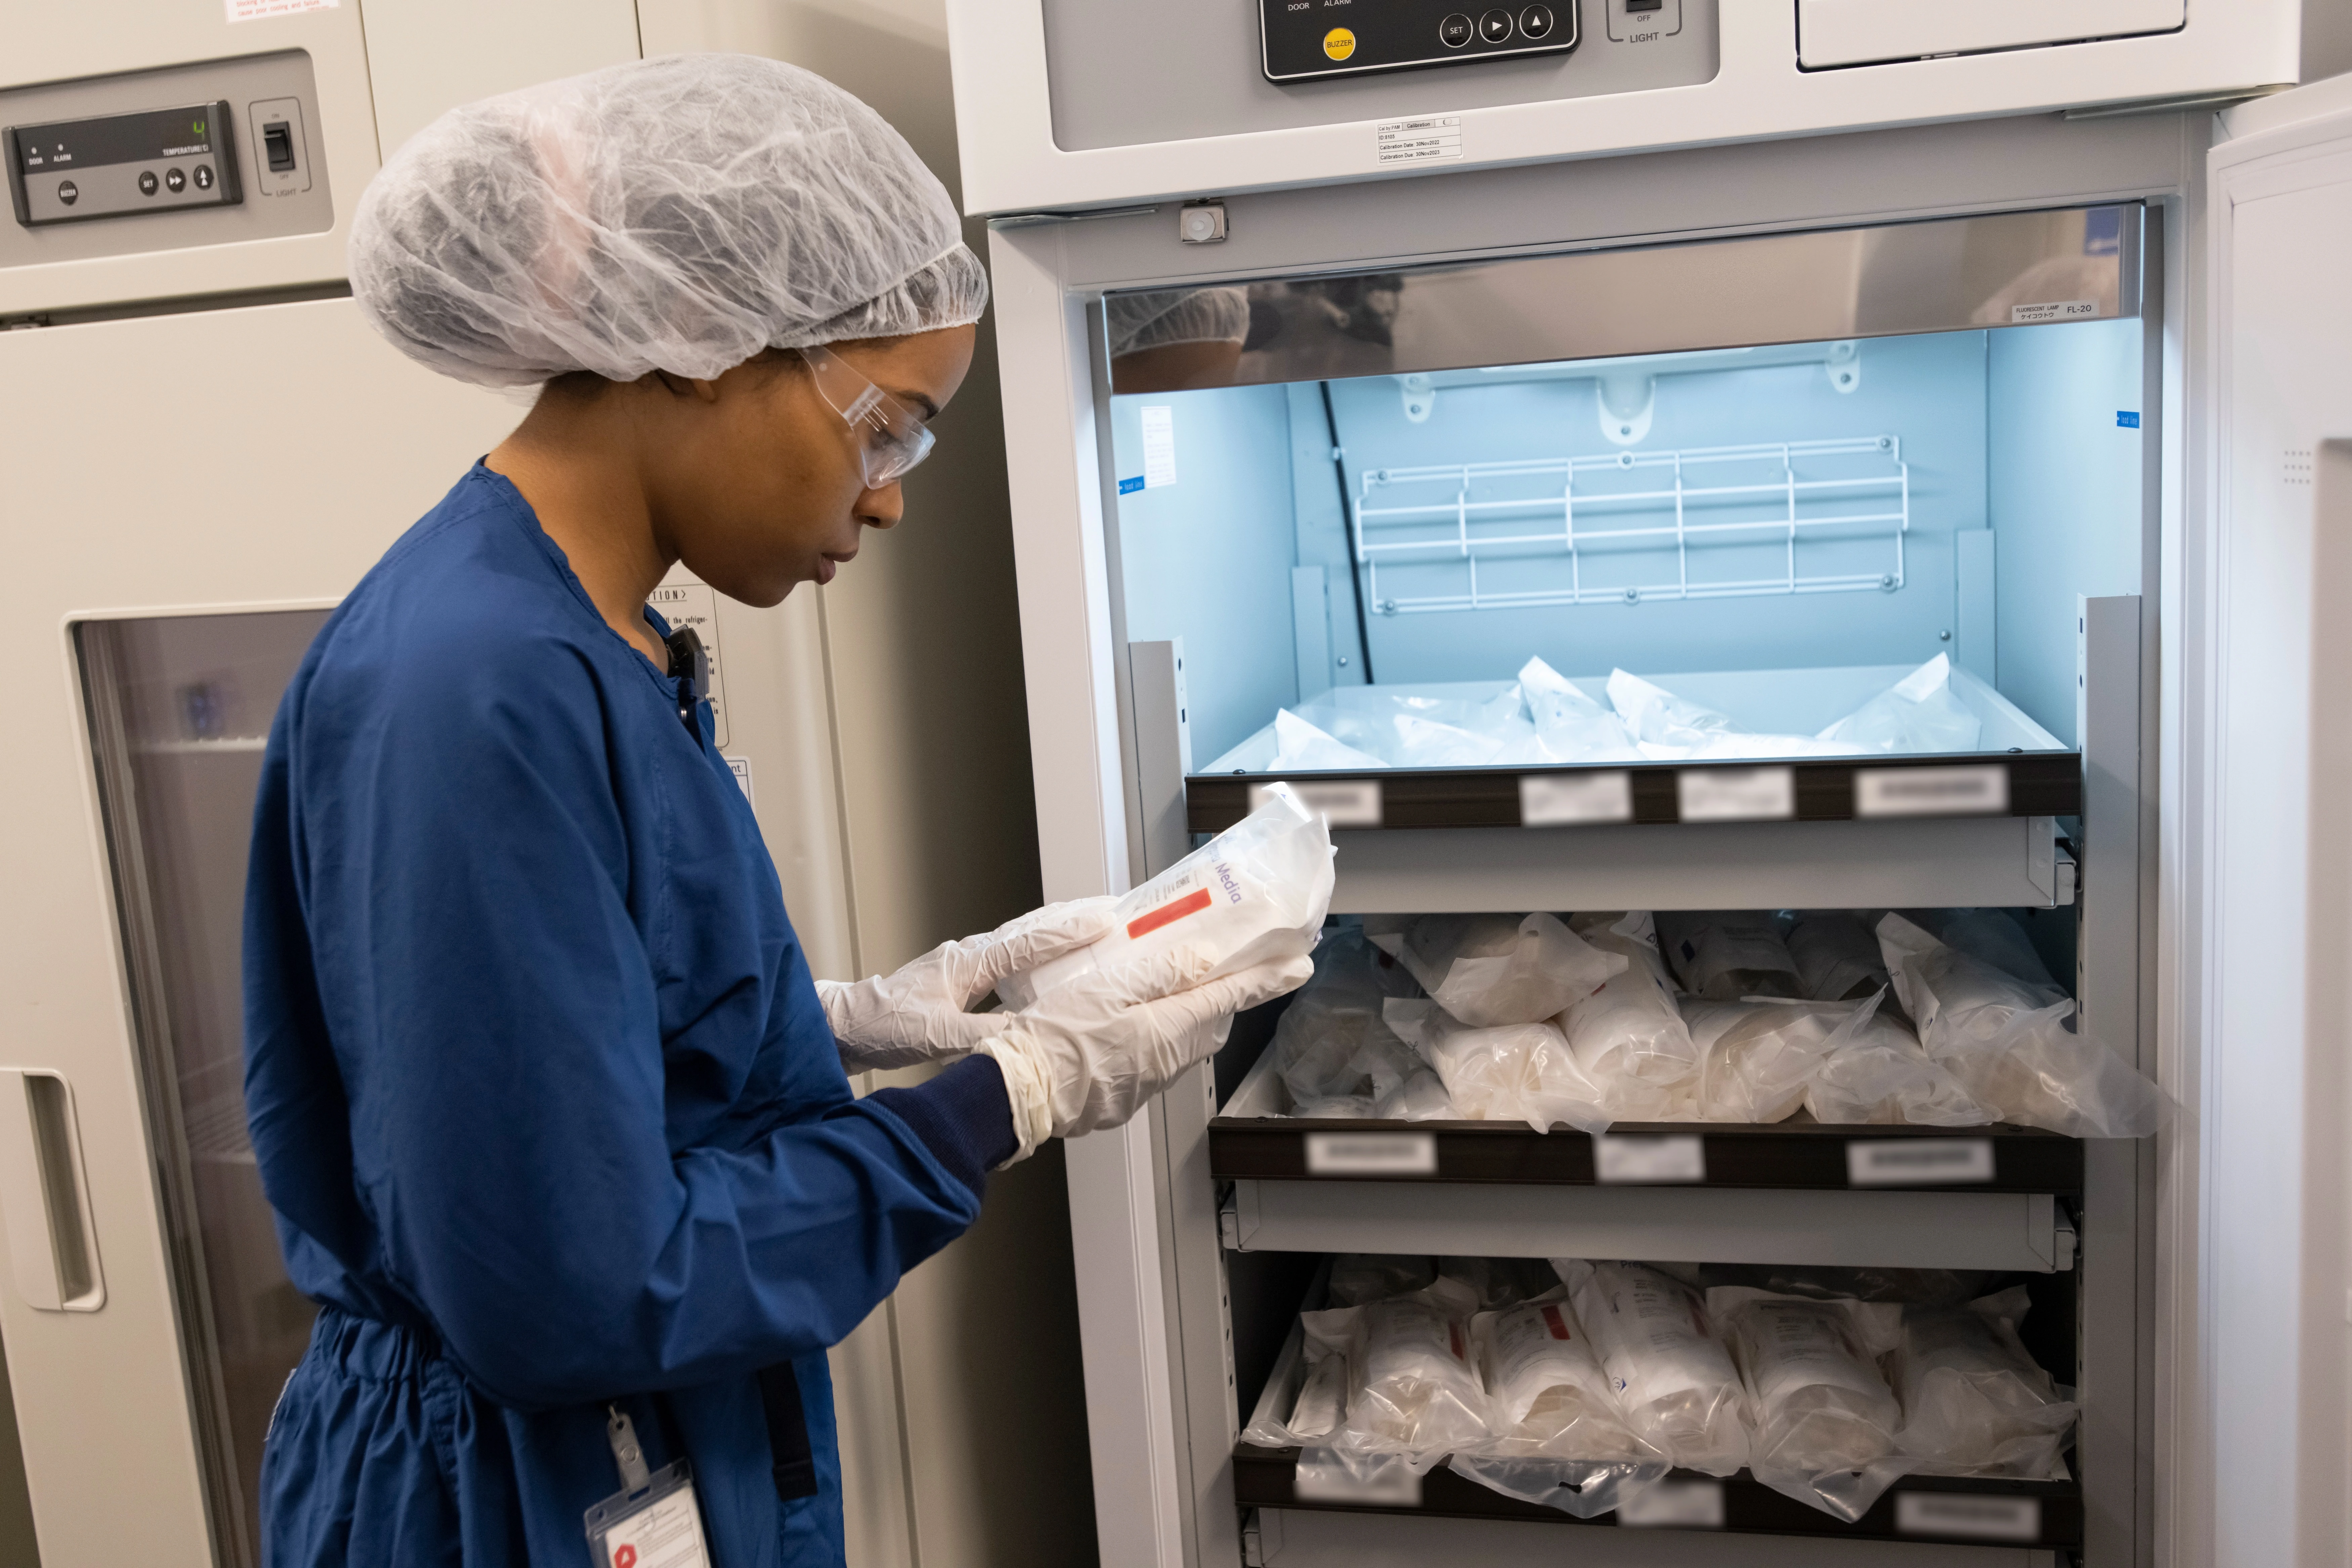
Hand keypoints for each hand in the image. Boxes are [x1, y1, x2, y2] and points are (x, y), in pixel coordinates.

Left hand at [818, 897, 1118, 1072]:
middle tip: (1111, 910)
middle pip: (1029, 931)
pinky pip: (1008, 961)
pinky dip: (1034, 956)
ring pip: (1020, 942)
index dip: (1068, 934)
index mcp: (969, 963)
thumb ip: (982, 1036)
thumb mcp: (935, 1035)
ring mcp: (964, 966)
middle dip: (1070, 921)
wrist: (845, 1026)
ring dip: (1054, 935)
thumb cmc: (883, 1025)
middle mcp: (969, 956)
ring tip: (1090, 930)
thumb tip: (1028, 1038)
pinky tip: (1046, 969)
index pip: (1028, 943)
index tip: (1105, 921)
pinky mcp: (960, 981)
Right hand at [978, 945, 1315, 1160]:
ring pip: (1183, 1046)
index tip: (1296, 965)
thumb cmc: (1052, 1039)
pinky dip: (1157, 1041)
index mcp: (1165, 1030)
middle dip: (1226, 998)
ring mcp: (1143, 1085)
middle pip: (1210, 1025)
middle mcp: (1164, 1063)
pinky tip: (1133, 1029)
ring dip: (1191, 1020)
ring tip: (1178, 993)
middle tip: (1233, 972)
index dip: (1265, 979)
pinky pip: (1154, 1065)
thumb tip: (1204, 960)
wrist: (1014, 1096)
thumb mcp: (1105, 989)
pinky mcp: (1120, 1099)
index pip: (1229, 998)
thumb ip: (1158, 974)